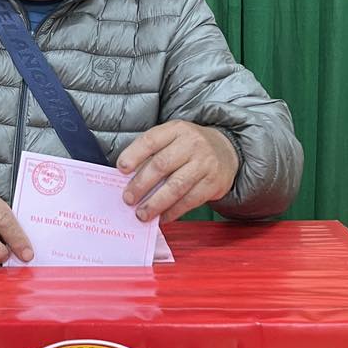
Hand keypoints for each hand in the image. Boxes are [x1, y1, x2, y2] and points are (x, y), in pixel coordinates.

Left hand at [117, 122, 238, 222]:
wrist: (226, 151)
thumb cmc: (189, 147)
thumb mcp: (172, 139)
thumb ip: (152, 154)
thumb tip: (128, 179)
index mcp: (176, 129)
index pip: (151, 140)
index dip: (134, 154)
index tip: (121, 169)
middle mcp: (192, 144)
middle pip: (161, 165)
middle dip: (141, 185)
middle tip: (128, 199)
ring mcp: (205, 164)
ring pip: (176, 186)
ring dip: (155, 203)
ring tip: (141, 214)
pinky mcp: (213, 183)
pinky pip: (189, 200)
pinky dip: (173, 212)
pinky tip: (162, 217)